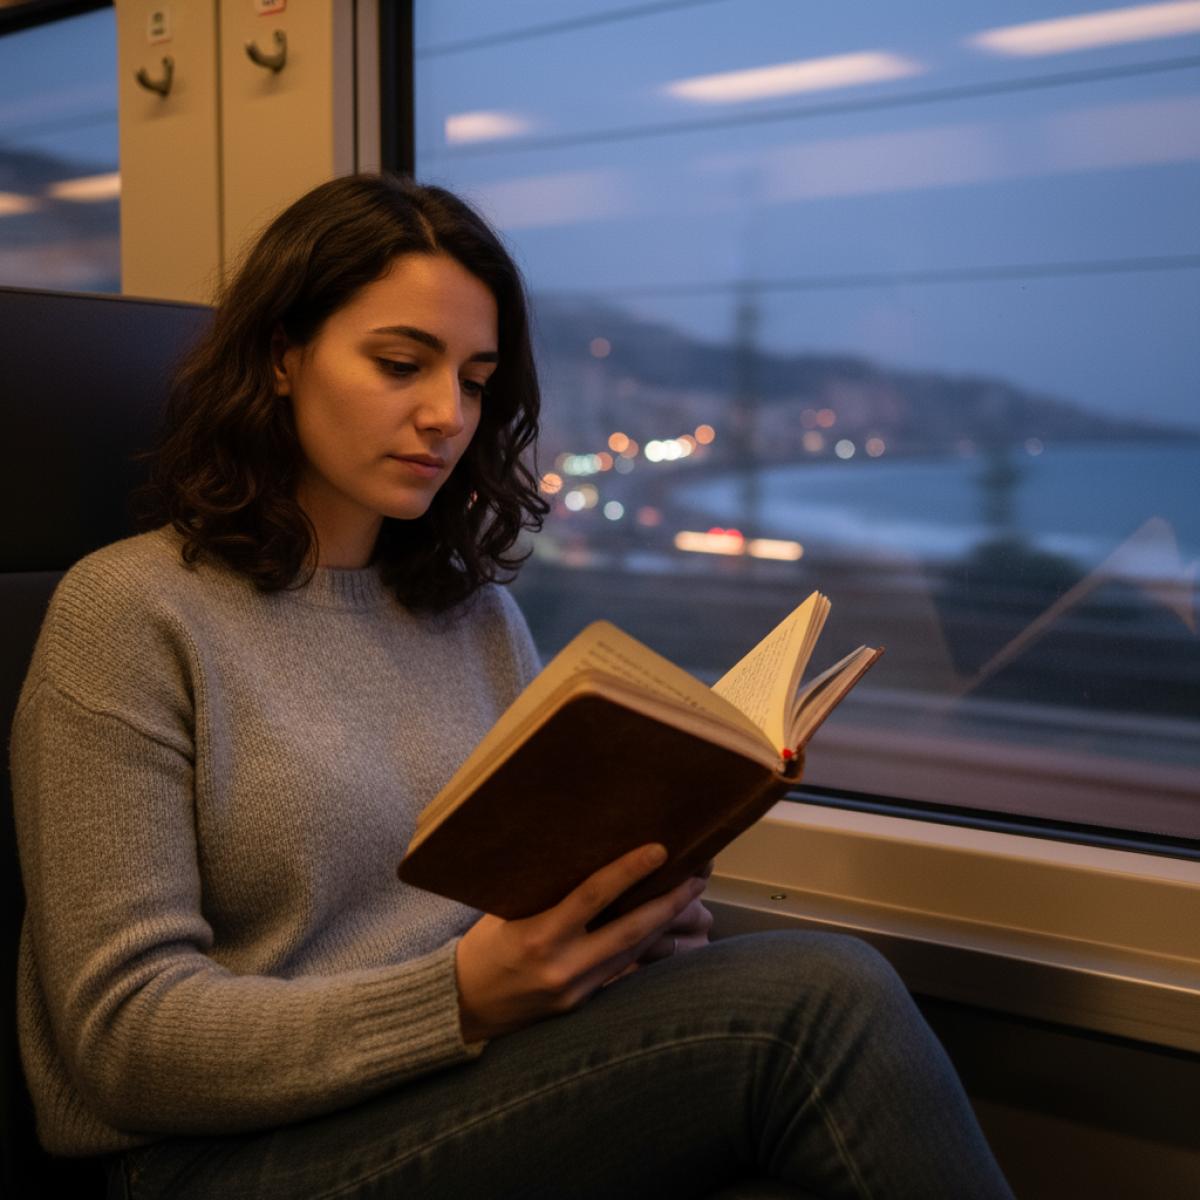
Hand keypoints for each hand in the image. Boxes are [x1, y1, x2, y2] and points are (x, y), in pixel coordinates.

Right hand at [455, 844, 705, 1042]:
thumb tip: (587, 855)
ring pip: (633, 952)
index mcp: (538, 936)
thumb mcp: (506, 911)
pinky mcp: (582, 1006)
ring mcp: (575, 991)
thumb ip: (546, 891)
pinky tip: (661, 928)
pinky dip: (643, 947)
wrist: (463, 1007)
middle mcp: (562, 966)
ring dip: (664, 923)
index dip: (630, 872)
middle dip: (669, 902)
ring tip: (689, 895)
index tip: (660, 850)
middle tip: (698, 875)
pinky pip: (620, 971)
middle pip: (630, 931)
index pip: (593, 897)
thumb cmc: (483, 947)